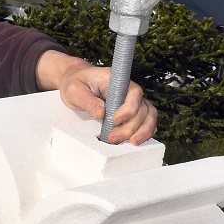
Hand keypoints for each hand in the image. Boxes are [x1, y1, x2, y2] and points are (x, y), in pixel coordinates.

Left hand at [35, 51, 157, 145]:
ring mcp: (132, 99)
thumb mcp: (74, 90)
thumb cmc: (75, 83)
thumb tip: (101, 114)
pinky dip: (145, 131)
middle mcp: (128, 89)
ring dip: (142, 131)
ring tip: (130, 143)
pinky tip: (136, 140)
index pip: (133, 92)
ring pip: (149, 115)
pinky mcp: (133, 110)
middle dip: (131, 127)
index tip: (115, 121)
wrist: (76, 80)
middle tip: (113, 138)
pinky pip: (147, 120)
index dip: (129, 108)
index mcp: (115, 80)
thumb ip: (88, 101)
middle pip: (142, 108)